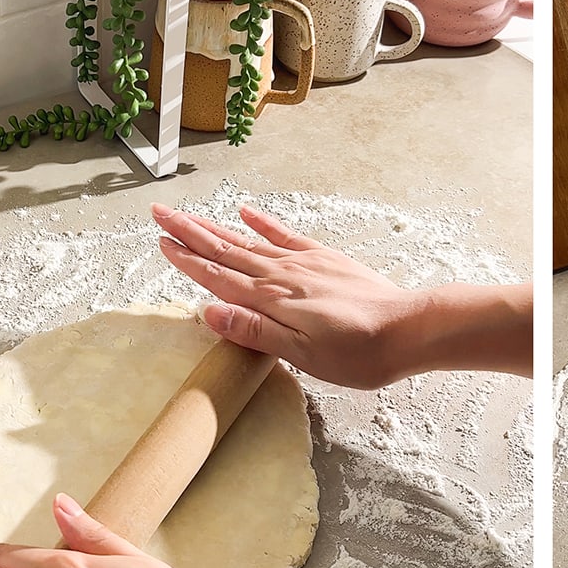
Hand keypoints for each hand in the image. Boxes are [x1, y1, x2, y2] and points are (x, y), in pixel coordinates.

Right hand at [152, 203, 425, 388]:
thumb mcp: (303, 354)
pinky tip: (247, 213)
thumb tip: (208, 311)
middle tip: (158, 213)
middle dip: (189, 233)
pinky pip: (286, 235)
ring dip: (215, 227)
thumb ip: (255, 331)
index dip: (187, 261)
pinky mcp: (325, 260)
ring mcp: (304, 263)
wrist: (408, 329)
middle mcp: (282, 275)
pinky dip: (264, 224)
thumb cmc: (359, 352)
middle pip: (226, 250)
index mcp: (272, 300)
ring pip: (249, 241)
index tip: (160, 243)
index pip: (218, 277)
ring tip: (188, 215)